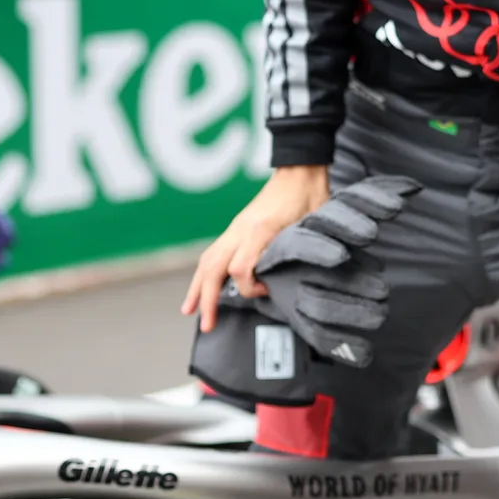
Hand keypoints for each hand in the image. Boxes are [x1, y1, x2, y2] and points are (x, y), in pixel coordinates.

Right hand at [182, 165, 330, 332]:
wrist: (300, 173)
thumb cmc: (309, 199)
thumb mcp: (309, 227)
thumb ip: (293, 252)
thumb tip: (277, 280)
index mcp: (259, 229)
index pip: (240, 268)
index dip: (249, 287)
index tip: (266, 290)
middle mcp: (240, 229)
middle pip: (213, 267)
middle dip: (206, 298)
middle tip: (206, 325)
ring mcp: (235, 228)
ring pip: (207, 260)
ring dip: (197, 287)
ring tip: (189, 309)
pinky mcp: (236, 228)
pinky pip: (213, 253)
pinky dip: (204, 273)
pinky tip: (201, 286)